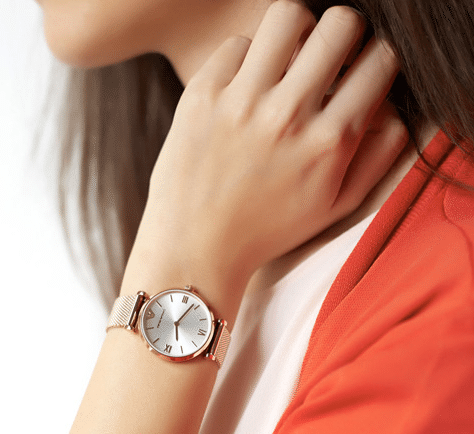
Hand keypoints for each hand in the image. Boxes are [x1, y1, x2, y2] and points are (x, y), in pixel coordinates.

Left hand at [134, 2, 407, 293]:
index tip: (359, 70)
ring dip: (294, 32)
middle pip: (341, 24)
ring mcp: (242, 102)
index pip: (380, 61)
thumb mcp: (334, 208)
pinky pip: (235, 44)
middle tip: (325, 59)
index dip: (376, 58)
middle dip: (343, 35)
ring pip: (287, 16)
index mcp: (329, 143)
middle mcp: (288, 116)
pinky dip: (245, 59)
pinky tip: (242, 86)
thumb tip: (397, 110)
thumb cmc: (267, 231)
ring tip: (284, 61)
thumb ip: (377, 158)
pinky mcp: (201, 96)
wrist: (197, 248)